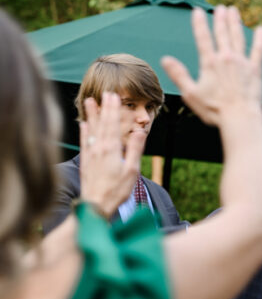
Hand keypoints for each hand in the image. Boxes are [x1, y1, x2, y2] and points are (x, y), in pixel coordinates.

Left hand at [79, 93, 144, 217]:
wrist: (96, 205)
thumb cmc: (116, 190)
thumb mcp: (132, 171)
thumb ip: (135, 149)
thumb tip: (140, 131)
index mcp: (112, 149)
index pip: (113, 124)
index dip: (113, 109)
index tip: (114, 96)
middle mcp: (99, 148)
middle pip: (103, 123)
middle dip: (105, 107)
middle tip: (106, 93)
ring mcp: (91, 154)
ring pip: (91, 130)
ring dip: (92, 115)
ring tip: (90, 101)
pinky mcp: (85, 162)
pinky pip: (84, 142)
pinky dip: (84, 131)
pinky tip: (84, 124)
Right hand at [161, 6, 261, 126]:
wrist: (240, 117)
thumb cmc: (214, 110)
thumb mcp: (191, 94)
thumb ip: (178, 75)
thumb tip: (165, 59)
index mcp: (210, 63)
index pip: (203, 38)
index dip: (199, 23)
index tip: (198, 11)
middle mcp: (226, 58)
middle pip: (222, 33)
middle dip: (220, 19)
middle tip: (220, 8)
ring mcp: (242, 62)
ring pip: (238, 37)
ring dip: (235, 23)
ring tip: (234, 10)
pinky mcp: (255, 70)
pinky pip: (258, 50)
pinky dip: (260, 39)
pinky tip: (261, 29)